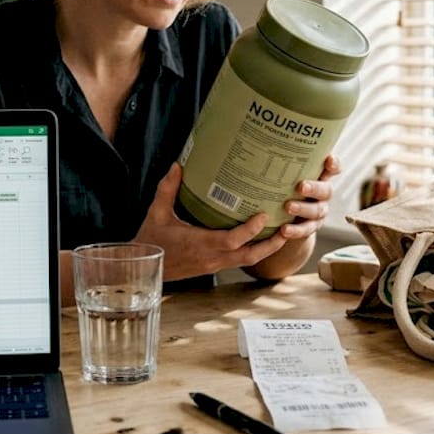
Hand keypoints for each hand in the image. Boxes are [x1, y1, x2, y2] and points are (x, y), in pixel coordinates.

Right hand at [132, 163, 288, 280]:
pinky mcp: (214, 266)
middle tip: (287, 226)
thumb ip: (167, 189)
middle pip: (250, 255)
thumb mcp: (156, 213)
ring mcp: (214, 264)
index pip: (232, 240)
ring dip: (267, 248)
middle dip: (271, 244)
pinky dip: (254, 250)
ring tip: (282, 233)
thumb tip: (177, 165)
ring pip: (248, 260)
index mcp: (200, 244)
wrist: (146, 268)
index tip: (263, 215)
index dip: (250, 229)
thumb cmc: (152, 241)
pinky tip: (261, 238)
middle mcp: (211, 257)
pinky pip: (240, 260)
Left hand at [244, 154, 340, 279]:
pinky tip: (284, 230)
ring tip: (287, 207)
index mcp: (319, 176)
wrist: (281, 217)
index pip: (333, 168)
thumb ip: (278, 163)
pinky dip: (296, 230)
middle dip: (314, 187)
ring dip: (302, 208)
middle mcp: (322, 194)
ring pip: (317, 210)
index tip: (327, 159)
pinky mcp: (311, 227)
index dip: (333, 164)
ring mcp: (318, 211)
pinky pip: (306, 230)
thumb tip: (255, 142)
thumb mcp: (282, 175)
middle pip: (326, 190)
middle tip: (300, 186)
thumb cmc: (280, 187)